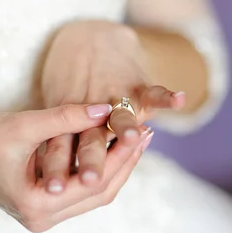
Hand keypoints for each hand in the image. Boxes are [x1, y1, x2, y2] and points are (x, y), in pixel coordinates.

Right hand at [0, 104, 152, 232]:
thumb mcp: (24, 126)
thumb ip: (67, 118)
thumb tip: (106, 108)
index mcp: (39, 204)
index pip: (95, 182)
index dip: (123, 156)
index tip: (142, 131)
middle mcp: (44, 217)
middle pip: (101, 193)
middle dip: (126, 162)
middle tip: (146, 133)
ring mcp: (45, 214)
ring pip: (94, 195)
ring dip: (116, 167)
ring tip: (135, 138)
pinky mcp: (44, 204)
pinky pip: (82, 190)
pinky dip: (99, 170)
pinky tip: (112, 148)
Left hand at [41, 20, 183, 188]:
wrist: (90, 40)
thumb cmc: (72, 86)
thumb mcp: (59, 115)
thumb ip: (61, 148)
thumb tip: (60, 192)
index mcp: (69, 123)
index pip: (60, 149)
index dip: (57, 169)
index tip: (53, 189)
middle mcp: (92, 112)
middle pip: (91, 140)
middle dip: (91, 161)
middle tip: (88, 180)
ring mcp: (116, 97)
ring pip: (120, 118)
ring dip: (126, 129)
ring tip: (134, 137)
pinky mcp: (137, 85)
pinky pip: (154, 91)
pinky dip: (166, 96)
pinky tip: (179, 99)